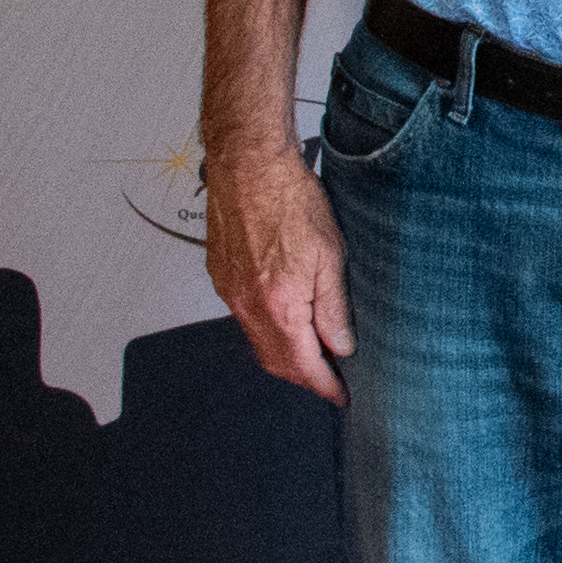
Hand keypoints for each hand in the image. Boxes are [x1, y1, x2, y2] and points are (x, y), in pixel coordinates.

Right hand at [208, 140, 354, 403]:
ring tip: (313, 349)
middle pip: (276, 361)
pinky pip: (244, 317)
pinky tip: (286, 316)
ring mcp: (230, 292)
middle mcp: (247, 306)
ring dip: (285, 352)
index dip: (324, 386)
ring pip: (258, 341)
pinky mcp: (221, 276)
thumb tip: (340, 347)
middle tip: (330, 378)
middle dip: (304, 375)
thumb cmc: (291, 199)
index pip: (303, 366)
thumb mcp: (331, 256)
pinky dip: (266, 327)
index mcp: (279, 306)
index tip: (340, 397)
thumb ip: (334, 309)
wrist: (248, 165)